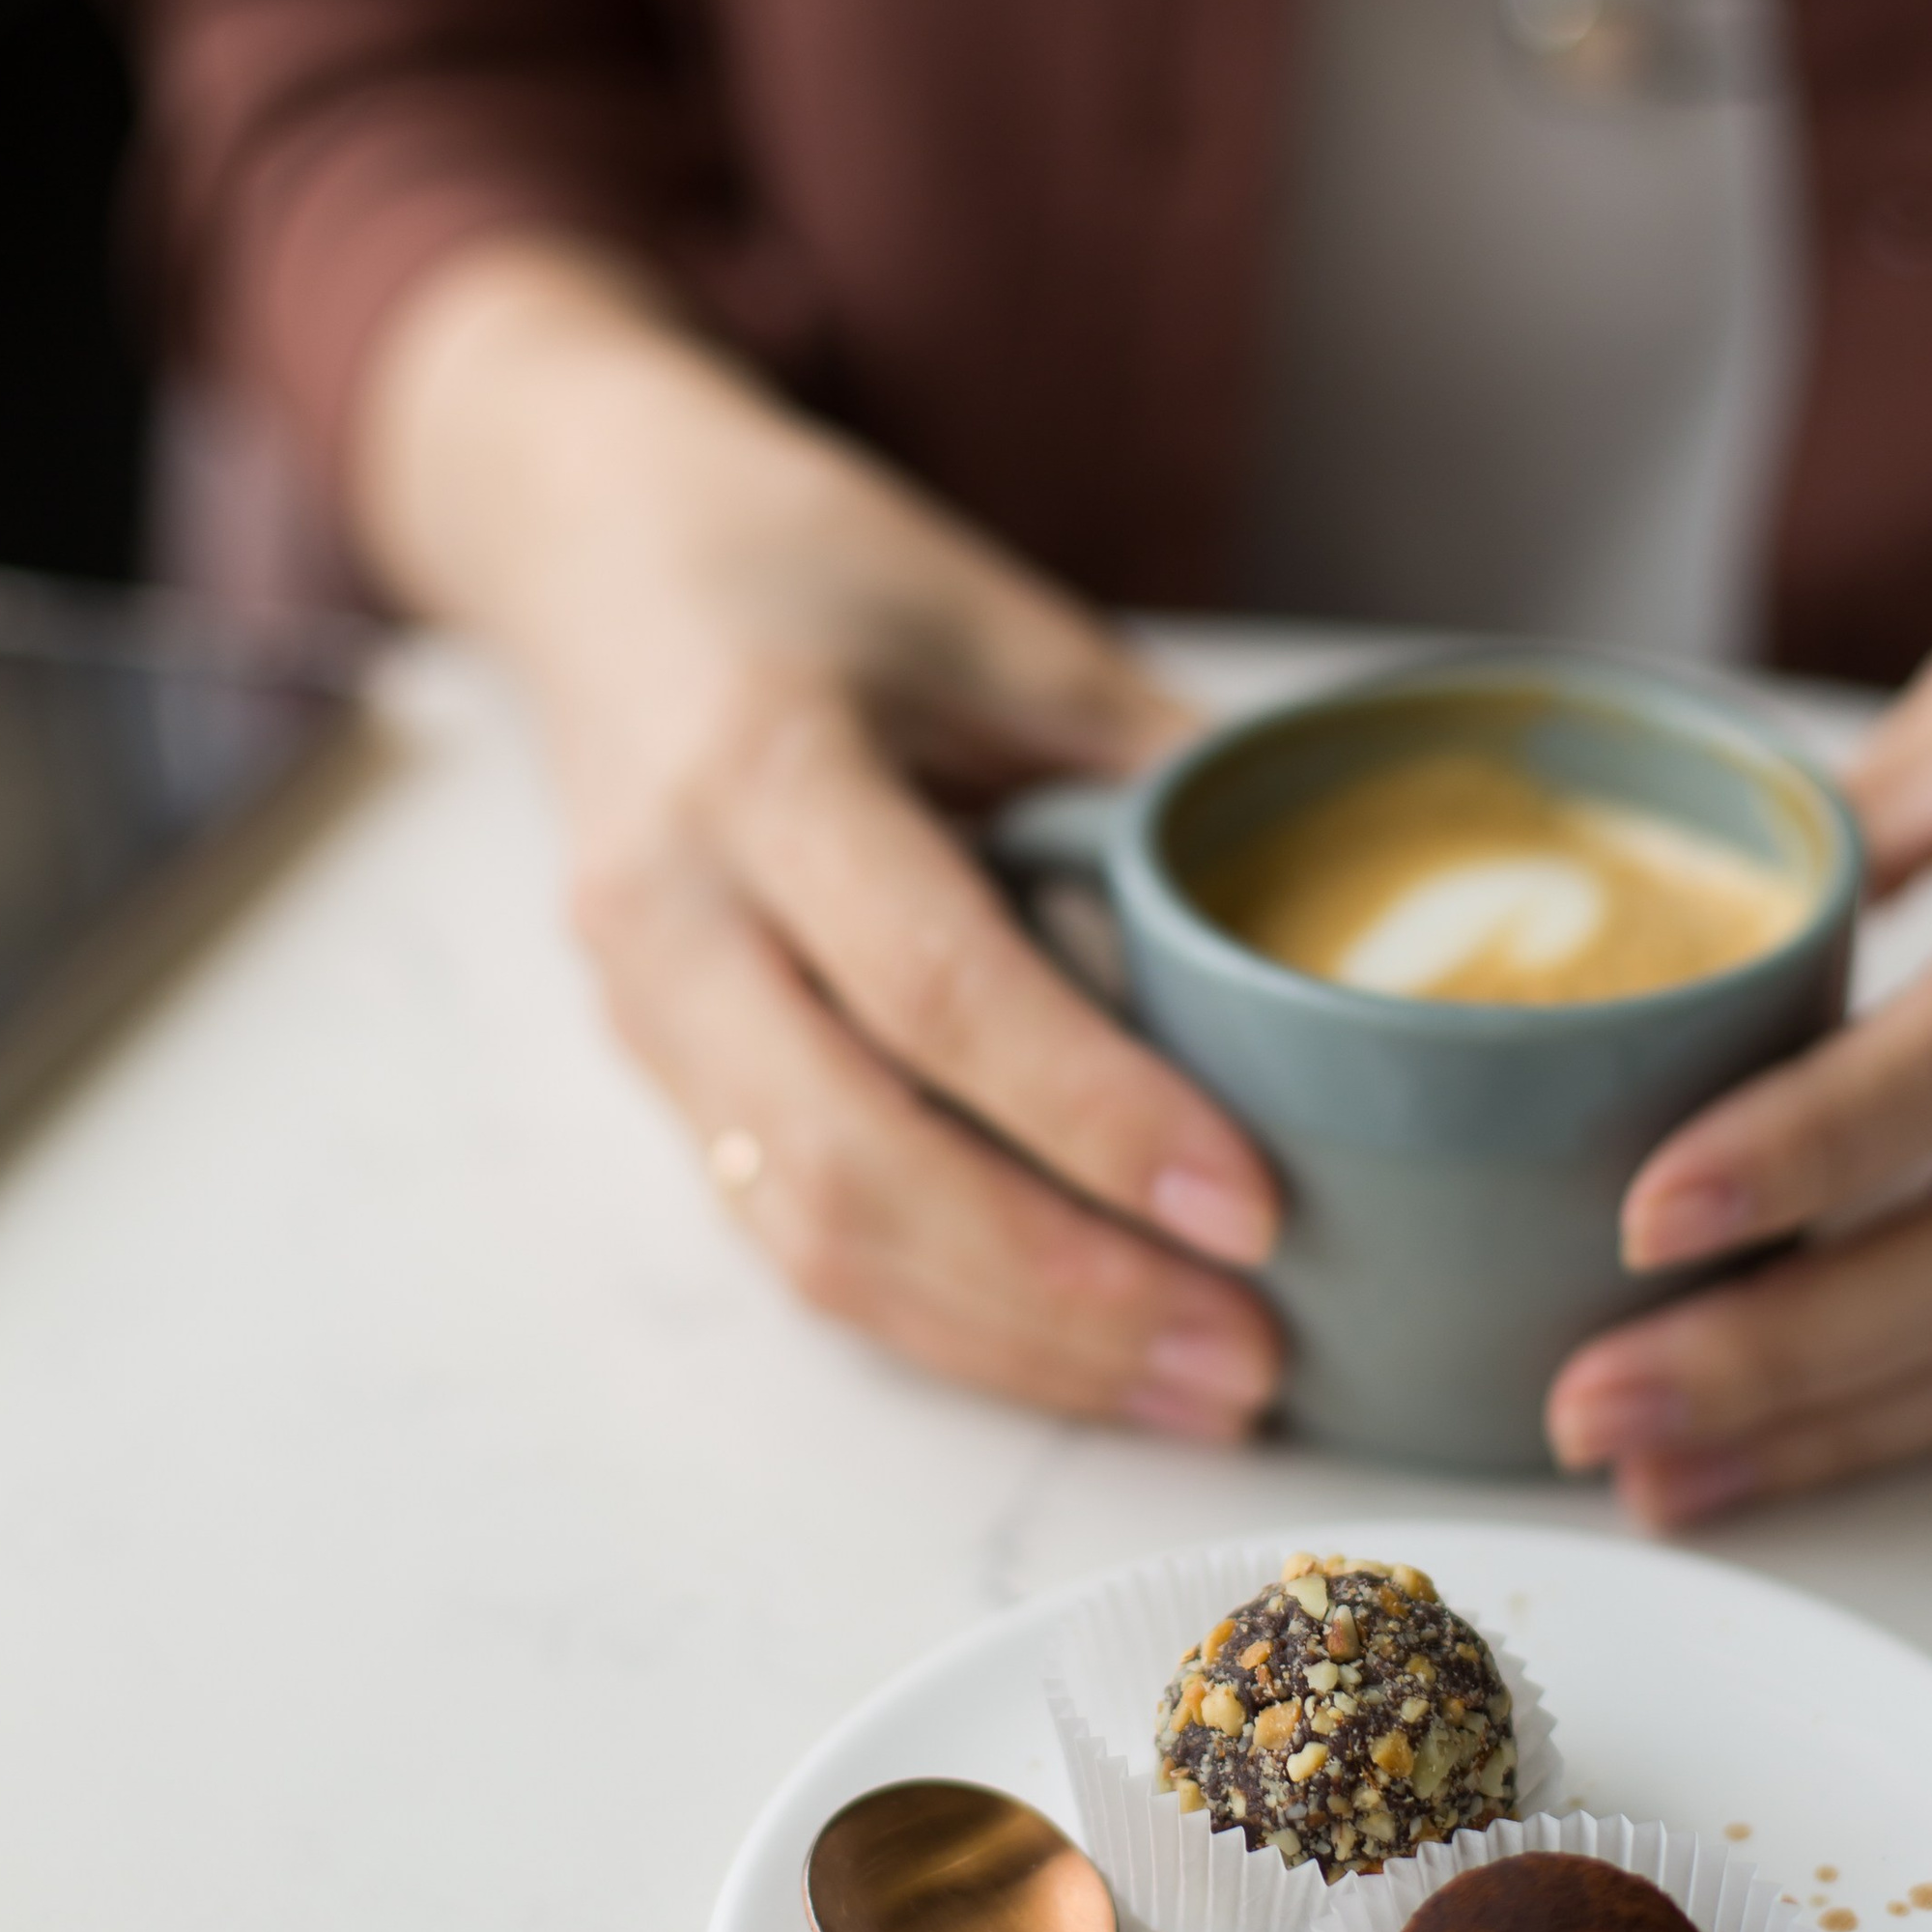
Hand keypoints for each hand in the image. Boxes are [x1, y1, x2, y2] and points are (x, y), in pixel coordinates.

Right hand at [356, 240, 1281, 1435]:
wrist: (590, 548)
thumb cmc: (807, 568)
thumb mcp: (997, 615)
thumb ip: (1152, 762)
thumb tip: (1341, 921)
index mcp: (763, 772)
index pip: (931, 988)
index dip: (1092, 1114)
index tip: (1251, 1206)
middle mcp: (676, 917)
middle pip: (855, 1162)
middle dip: (1065, 1289)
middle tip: (1248, 1349)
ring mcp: (650, 1019)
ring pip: (815, 1239)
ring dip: (1015, 1342)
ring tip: (1200, 1383)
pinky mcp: (665, 1086)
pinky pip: (798, 1240)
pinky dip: (952, 1320)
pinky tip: (1090, 1354)